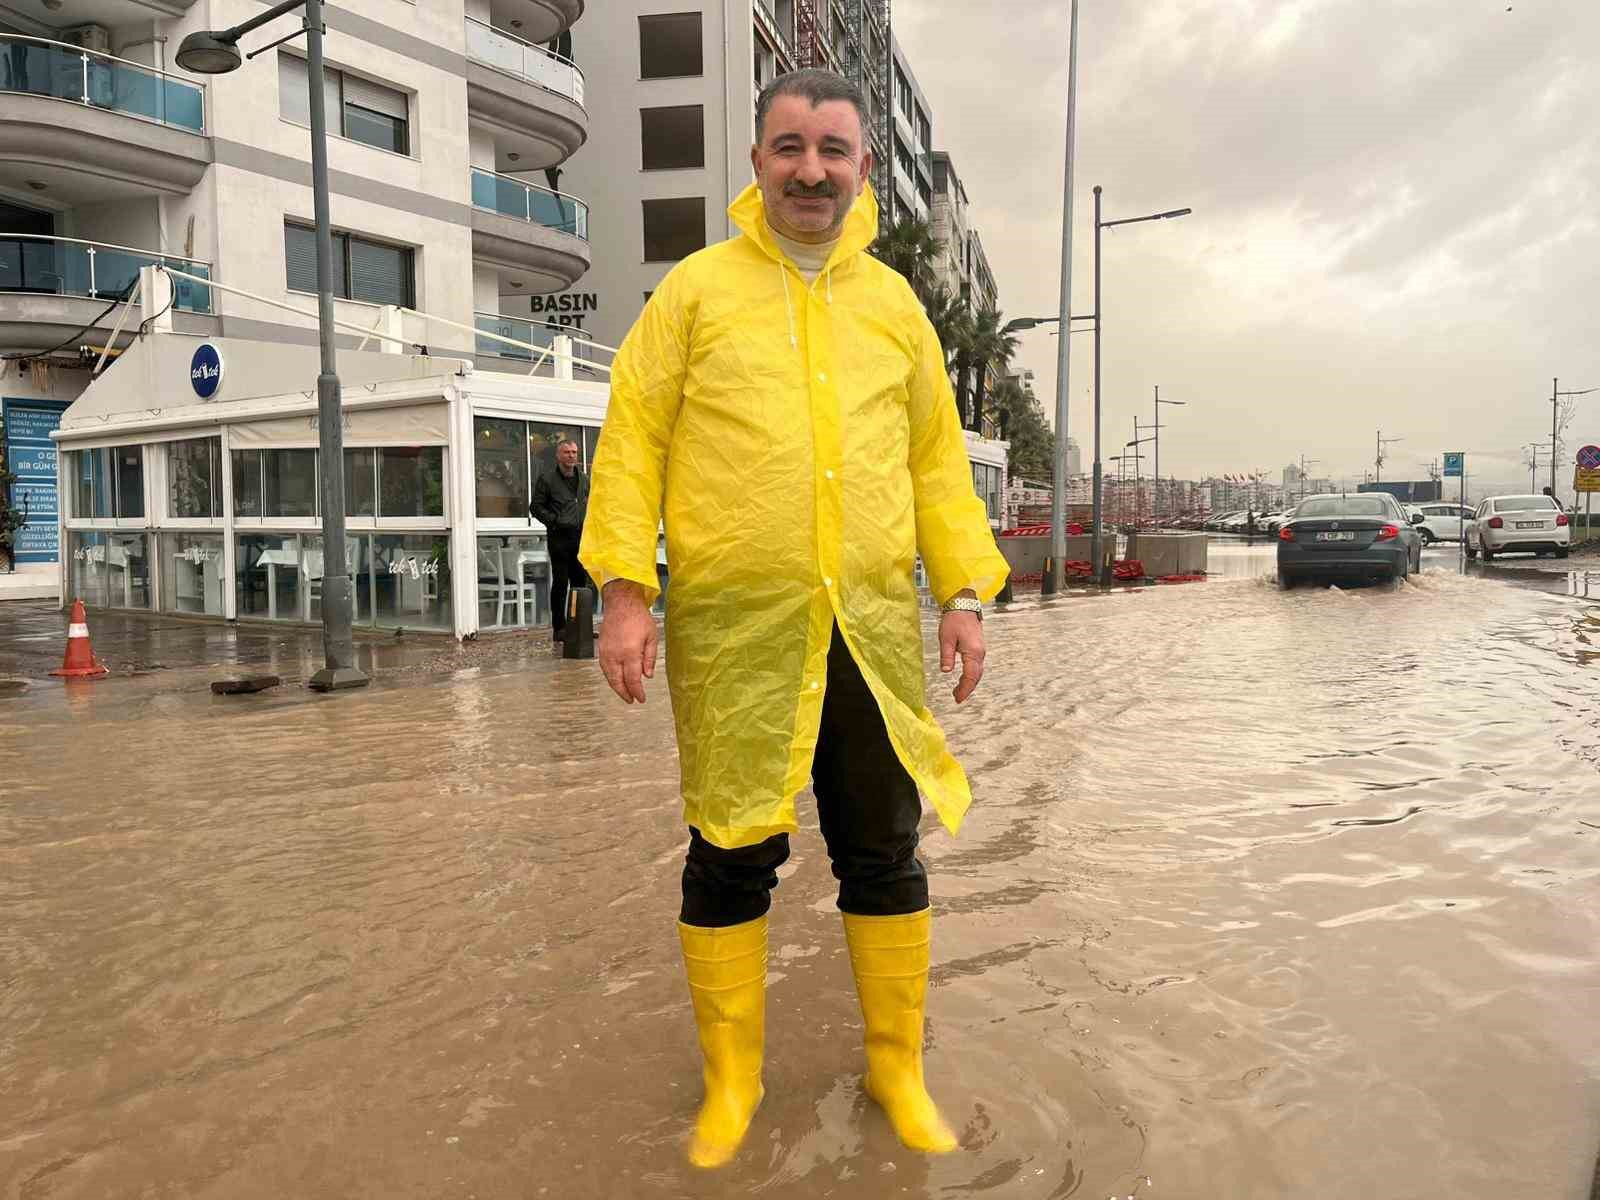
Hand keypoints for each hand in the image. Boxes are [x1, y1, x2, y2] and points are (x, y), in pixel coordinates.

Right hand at [597, 580, 657, 703]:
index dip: (637, 691)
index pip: (632, 679)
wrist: (621, 603)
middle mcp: (615, 654)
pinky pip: (604, 668)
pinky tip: (615, 679)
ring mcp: (606, 652)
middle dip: (625, 693)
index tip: (641, 698)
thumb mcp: (651, 637)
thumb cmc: (637, 616)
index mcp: (630, 652)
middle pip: (618, 681)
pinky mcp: (601, 648)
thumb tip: (647, 675)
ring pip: (609, 676)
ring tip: (624, 693)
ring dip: (616, 687)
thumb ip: (649, 658)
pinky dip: (610, 677)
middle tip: (631, 700)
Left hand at [938, 607, 984, 703]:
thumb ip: (947, 656)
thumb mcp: (946, 638)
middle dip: (967, 689)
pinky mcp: (978, 649)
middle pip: (976, 676)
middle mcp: (980, 653)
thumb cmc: (954, 619)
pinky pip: (976, 666)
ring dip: (969, 683)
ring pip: (977, 672)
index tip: (958, 698)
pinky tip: (963, 679)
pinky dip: (971, 675)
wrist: (964, 605)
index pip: (970, 676)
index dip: (964, 689)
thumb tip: (946, 671)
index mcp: (973, 651)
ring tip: (958, 692)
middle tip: (957, 698)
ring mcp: (980, 651)